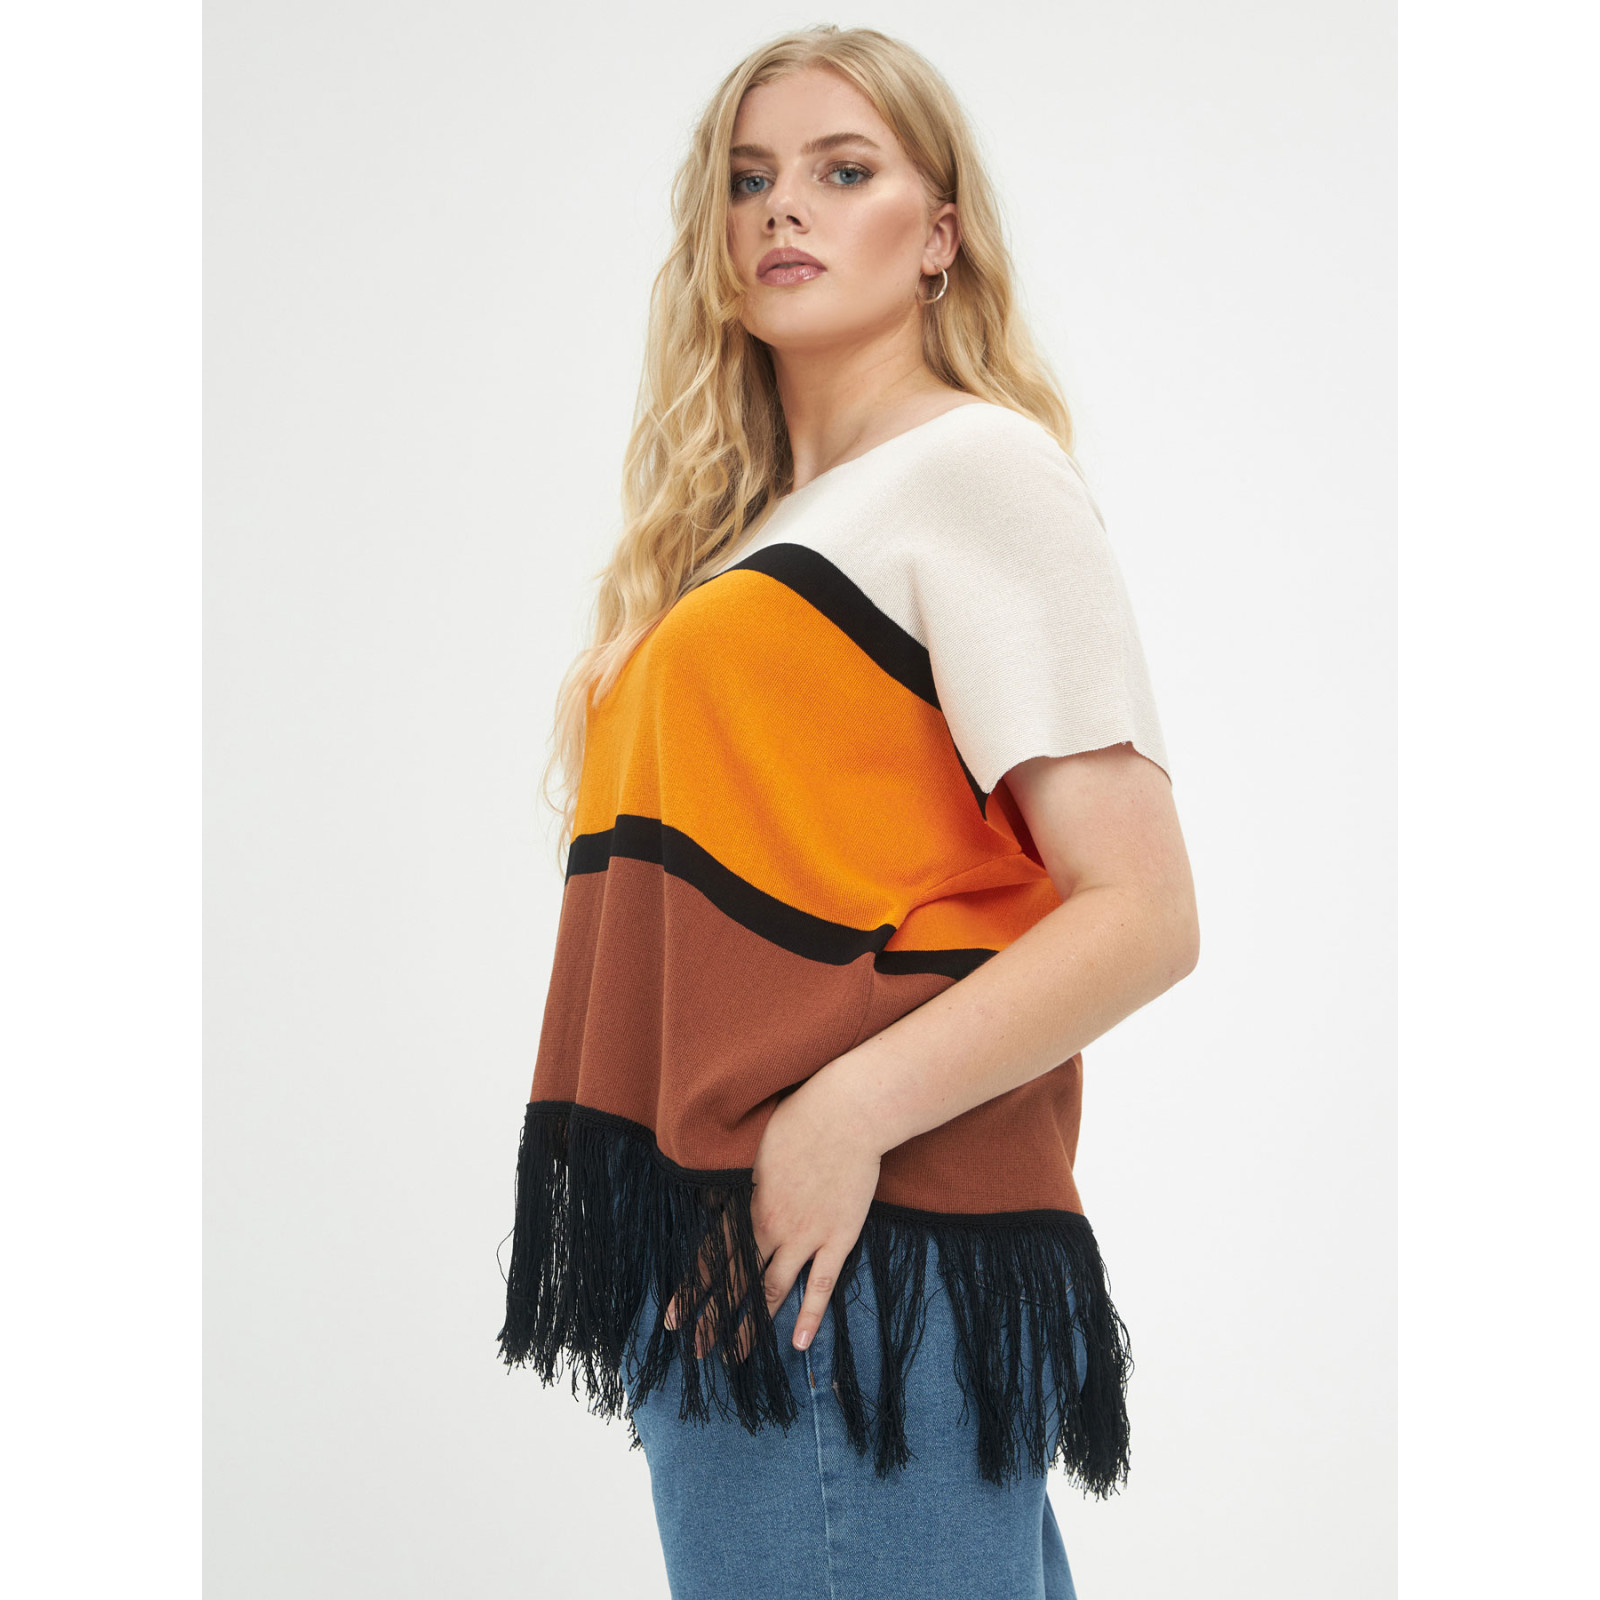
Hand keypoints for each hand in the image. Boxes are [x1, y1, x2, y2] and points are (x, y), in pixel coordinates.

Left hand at [664, 1070, 882, 1356]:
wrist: (848, 1114)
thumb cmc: (798, 1119)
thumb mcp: (750, 1147)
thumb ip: (730, 1179)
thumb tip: (706, 1196)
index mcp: (745, 1206)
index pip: (710, 1257)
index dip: (691, 1291)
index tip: (672, 1320)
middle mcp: (769, 1228)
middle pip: (735, 1282)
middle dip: (714, 1319)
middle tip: (697, 1350)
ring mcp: (806, 1237)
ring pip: (773, 1291)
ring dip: (752, 1326)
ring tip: (735, 1356)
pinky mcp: (838, 1238)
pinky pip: (822, 1285)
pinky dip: (810, 1315)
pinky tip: (797, 1344)